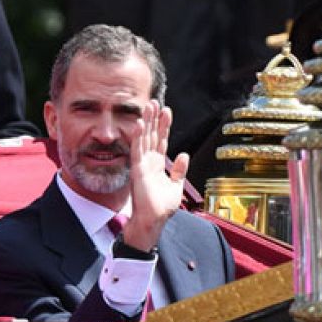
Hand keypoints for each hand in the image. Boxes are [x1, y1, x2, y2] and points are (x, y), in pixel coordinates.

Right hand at [120, 104, 188, 251]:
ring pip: (144, 138)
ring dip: (146, 122)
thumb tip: (184, 155)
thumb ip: (179, 170)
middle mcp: (148, 161)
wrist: (153, 220)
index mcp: (157, 164)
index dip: (164, 125)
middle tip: (154, 101)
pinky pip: (137, 149)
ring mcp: (142, 164)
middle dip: (154, 118)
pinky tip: (140, 124)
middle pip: (152, 135)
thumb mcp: (176, 186)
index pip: (161, 140)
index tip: (166, 111)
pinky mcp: (137, 169)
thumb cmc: (161, 207)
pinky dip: (138, 136)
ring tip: (148, 106)